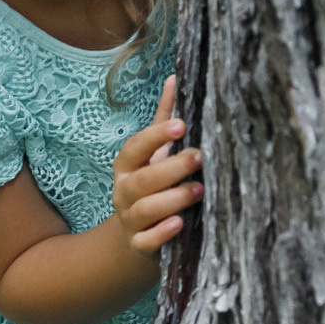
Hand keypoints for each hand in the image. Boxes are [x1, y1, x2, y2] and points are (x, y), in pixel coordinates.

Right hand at [112, 74, 203, 254]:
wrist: (135, 237)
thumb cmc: (152, 185)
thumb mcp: (154, 153)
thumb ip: (163, 119)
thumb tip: (174, 78)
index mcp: (127, 165)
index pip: (135, 147)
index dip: (156, 136)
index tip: (181, 125)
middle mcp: (124, 191)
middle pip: (144, 179)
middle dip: (172, 168)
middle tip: (200, 158)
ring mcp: (129, 219)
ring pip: (146, 209)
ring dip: (172, 199)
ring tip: (199, 190)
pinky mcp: (139, 245)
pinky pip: (146, 241)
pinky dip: (161, 234)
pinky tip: (179, 224)